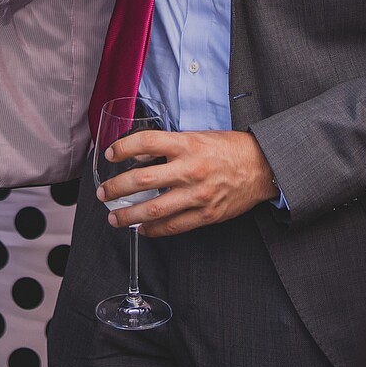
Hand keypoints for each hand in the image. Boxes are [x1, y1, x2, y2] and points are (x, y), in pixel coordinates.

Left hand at [97, 130, 276, 236]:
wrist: (262, 166)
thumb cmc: (228, 148)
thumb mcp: (197, 136)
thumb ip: (168, 146)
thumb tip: (138, 157)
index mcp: (187, 144)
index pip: (145, 143)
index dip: (123, 148)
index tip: (110, 155)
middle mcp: (190, 169)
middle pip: (143, 180)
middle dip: (117, 189)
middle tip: (103, 193)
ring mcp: (198, 194)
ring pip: (154, 209)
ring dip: (129, 215)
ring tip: (114, 217)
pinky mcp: (206, 214)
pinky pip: (173, 226)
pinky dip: (154, 229)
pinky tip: (142, 228)